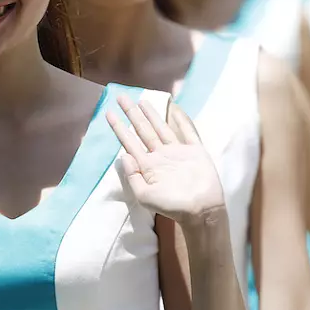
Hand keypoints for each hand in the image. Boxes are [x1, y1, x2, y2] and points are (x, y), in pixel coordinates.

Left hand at [106, 97, 224, 225]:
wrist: (201, 211)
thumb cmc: (172, 206)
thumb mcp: (144, 195)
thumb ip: (132, 176)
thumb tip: (123, 155)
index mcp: (148, 166)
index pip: (129, 142)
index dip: (119, 128)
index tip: (109, 114)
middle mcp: (160, 156)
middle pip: (143, 130)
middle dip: (132, 114)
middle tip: (121, 97)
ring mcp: (177, 152)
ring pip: (161, 128)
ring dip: (152, 114)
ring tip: (141, 100)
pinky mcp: (195, 151)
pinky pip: (188, 132)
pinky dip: (182, 120)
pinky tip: (175, 108)